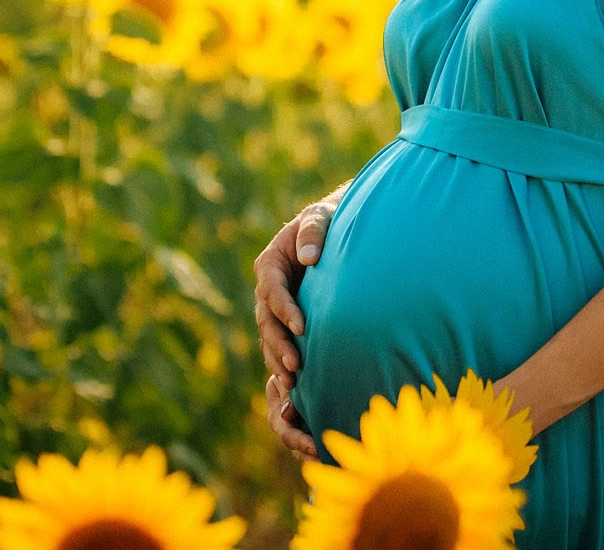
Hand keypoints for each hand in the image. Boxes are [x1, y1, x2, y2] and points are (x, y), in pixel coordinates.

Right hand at [253, 198, 336, 458]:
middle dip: (280, 345)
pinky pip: (282, 345)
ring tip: (295, 384)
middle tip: (296, 367)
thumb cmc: (328, 221)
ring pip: (270, 340)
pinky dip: (286, 364)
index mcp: (270, 264)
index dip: (284, 308)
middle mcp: (268, 289)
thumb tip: (308, 258)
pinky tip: (300, 387)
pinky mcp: (288, 322)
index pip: (272, 290)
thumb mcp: (320, 217)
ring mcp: (275, 308)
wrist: (336, 231)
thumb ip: (313, 232)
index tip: (302, 326)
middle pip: (266, 322)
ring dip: (280, 361)